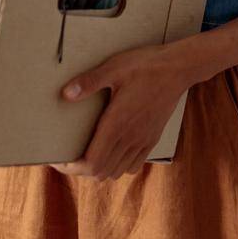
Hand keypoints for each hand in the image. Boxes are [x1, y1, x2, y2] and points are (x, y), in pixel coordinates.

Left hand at [50, 43, 194, 179]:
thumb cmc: (146, 66)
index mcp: (117, 125)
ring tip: (86, 155)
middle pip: (100, 172)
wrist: (179, 68)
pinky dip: (118, 166)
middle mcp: (130, 138)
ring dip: (99, 169)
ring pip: (116, 171)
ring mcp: (143, 141)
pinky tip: (112, 152)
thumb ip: (90, 81)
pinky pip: (133, 165)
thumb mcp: (114, 68)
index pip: (91, 163)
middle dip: (80, 170)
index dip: (72, 167)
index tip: (58, 159)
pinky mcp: (152, 138)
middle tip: (67, 157)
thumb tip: (66, 94)